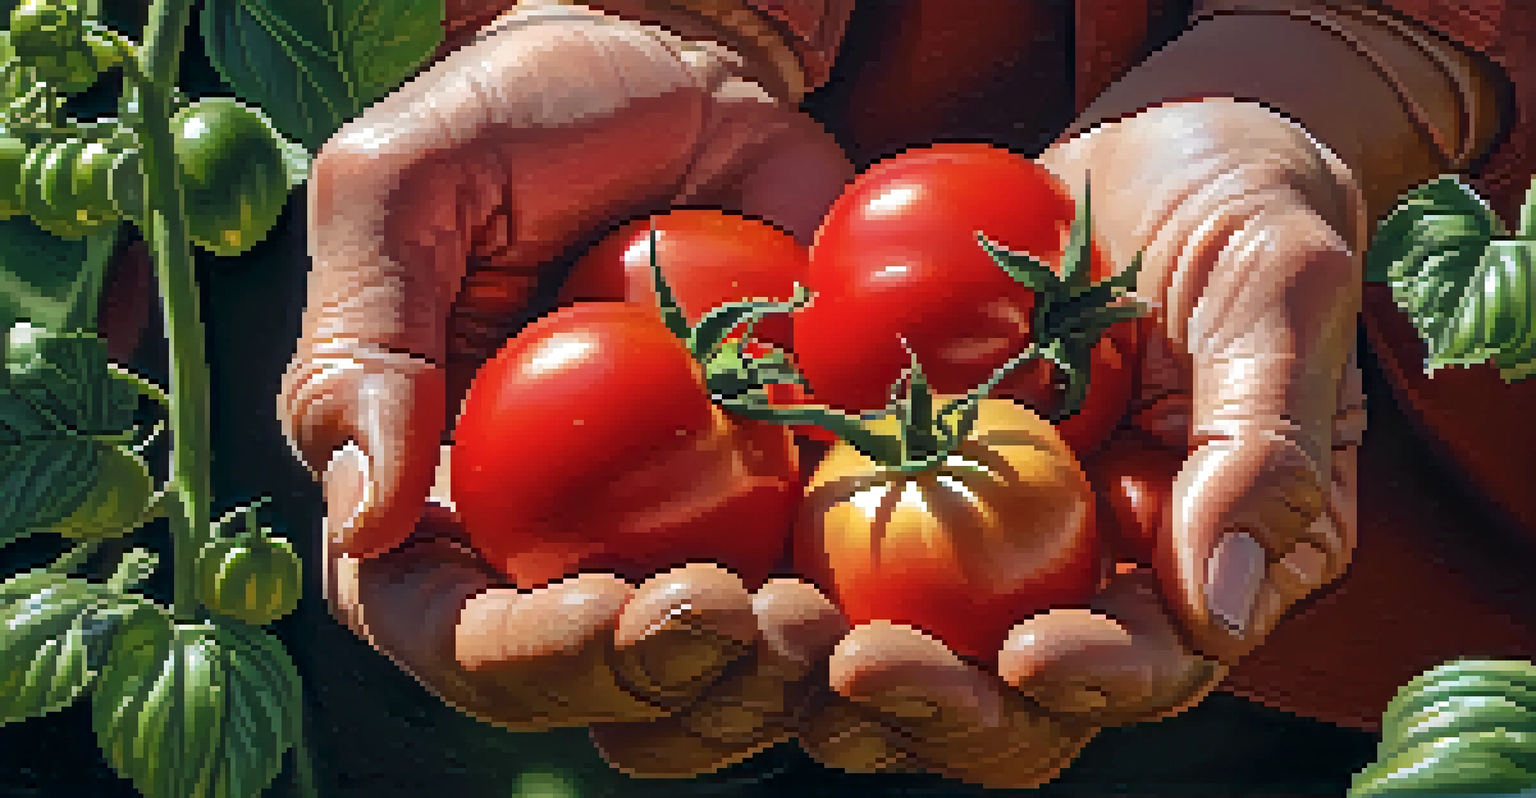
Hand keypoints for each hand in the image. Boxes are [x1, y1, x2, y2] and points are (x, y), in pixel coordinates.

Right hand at [277, 2, 852, 775]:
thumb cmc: (522, 114)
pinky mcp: (773, 496)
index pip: (445, 628)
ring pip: (705, 677)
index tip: (613, 612)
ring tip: (821, 622)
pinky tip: (886, 593)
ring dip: (766, 683)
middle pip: (586, 684)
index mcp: (430, 494)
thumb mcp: (403, 188)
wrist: (683, 68)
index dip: (522, 656)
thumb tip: (364, 521)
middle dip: (665, 682)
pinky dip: (852, 619)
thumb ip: (362, 344)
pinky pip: (812, 590)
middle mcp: (542, 540)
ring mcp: (664, 530)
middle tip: (748, 619)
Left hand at [796, 98, 1365, 788]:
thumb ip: (1263, 449)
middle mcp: (1091, 575)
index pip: (1150, 663)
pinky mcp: (904, 479)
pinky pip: (837, 540)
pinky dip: (782, 567)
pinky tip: (727, 561)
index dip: (1092, 680)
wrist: (1142, 149)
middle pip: (1009, 692)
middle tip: (856, 667)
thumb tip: (1217, 611)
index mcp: (1199, 563)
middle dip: (936, 702)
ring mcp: (988, 534)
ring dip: (831, 662)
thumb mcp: (1279, 297)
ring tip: (771, 628)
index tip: (1027, 657)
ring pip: (906, 643)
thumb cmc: (1238, 207)